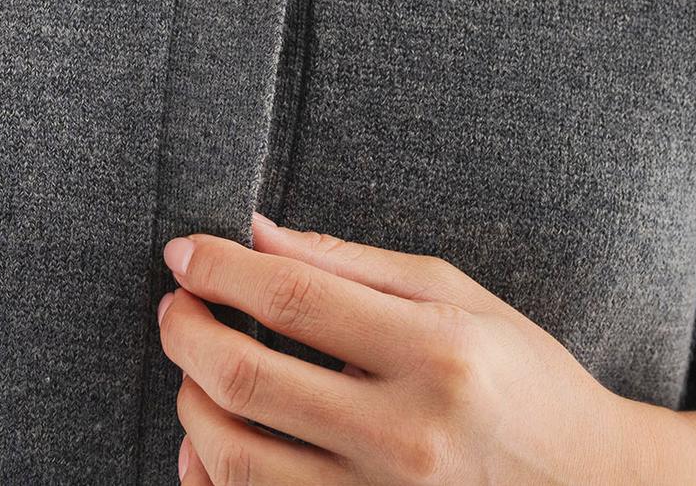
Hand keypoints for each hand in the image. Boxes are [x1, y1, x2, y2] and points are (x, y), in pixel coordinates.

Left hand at [156, 211, 657, 483]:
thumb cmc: (521, 374)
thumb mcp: (454, 293)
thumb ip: (349, 263)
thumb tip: (255, 234)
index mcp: (434, 353)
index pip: (293, 300)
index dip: (221, 269)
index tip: (184, 251)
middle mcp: (406, 436)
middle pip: (248, 382)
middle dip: (186, 332)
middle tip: (174, 305)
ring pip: (237, 462)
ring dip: (190, 404)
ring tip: (193, 367)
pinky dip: (212, 478)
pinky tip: (205, 442)